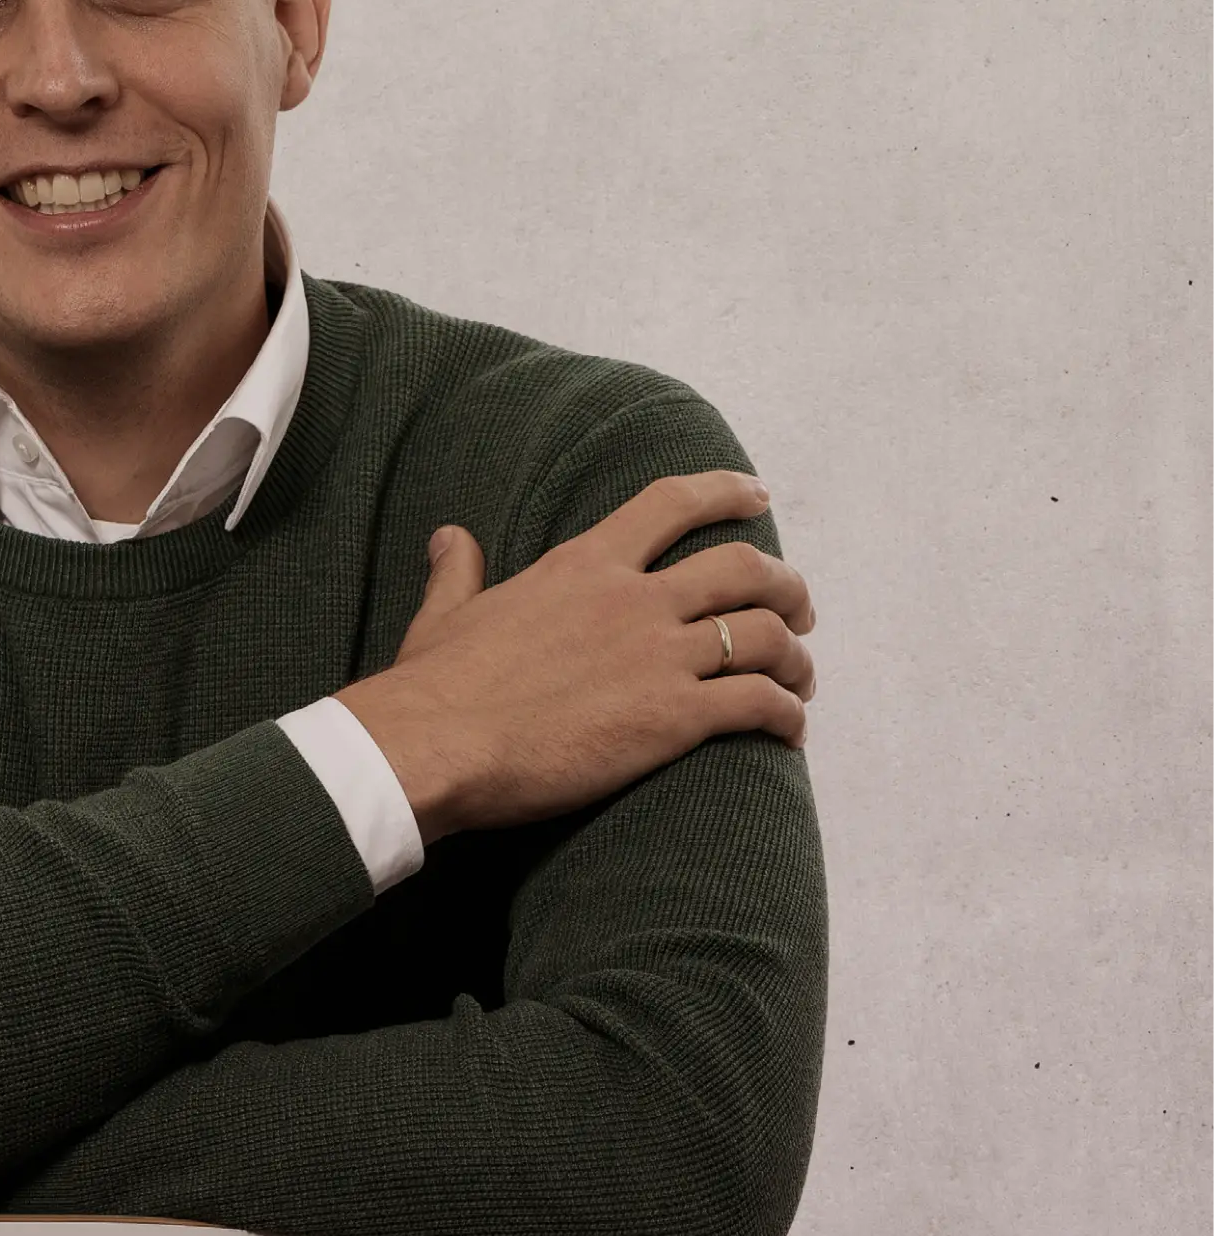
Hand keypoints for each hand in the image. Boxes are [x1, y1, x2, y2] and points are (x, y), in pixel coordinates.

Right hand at [336, 470, 815, 839]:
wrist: (437, 743)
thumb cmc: (436, 685)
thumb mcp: (446, 613)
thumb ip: (457, 571)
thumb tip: (450, 538)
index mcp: (583, 565)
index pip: (670, 504)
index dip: (725, 492)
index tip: (757, 495)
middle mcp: (634, 599)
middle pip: (744, 568)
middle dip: (786, 585)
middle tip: (799, 609)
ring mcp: (659, 656)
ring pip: (767, 637)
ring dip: (796, 657)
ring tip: (800, 679)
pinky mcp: (674, 717)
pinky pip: (760, 704)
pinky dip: (787, 714)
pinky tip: (788, 730)